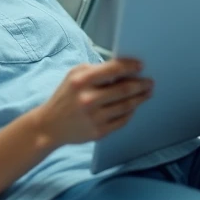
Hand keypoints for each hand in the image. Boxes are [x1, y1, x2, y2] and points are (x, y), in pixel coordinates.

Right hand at [35, 59, 152, 146]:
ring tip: (146, 93)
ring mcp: (94, 117)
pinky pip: (122, 120)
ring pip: (126, 106)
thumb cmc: (64, 97)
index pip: (114, 70)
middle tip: (150, 82)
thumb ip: (96, 70)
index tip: (141, 66)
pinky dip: (130, 112)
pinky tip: (133, 107)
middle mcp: (88, 99)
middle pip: (125, 89)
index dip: (131, 67)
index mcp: (81, 81)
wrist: (49, 126)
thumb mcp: (73, 76)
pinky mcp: (99, 132)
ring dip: (140, 98)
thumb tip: (122, 69)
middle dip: (141, 85)